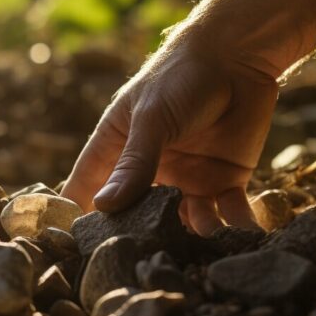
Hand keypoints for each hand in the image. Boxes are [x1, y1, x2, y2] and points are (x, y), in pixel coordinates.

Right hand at [60, 43, 278, 234]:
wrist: (238, 56)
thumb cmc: (181, 77)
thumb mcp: (152, 119)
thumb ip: (134, 164)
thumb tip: (104, 207)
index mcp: (117, 149)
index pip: (88, 189)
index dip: (80, 218)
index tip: (74, 249)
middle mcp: (150, 171)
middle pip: (137, 216)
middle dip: (143, 238)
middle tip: (147, 259)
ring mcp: (187, 181)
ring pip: (186, 224)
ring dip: (197, 236)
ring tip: (206, 243)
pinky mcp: (225, 182)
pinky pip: (228, 214)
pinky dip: (236, 226)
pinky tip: (242, 234)